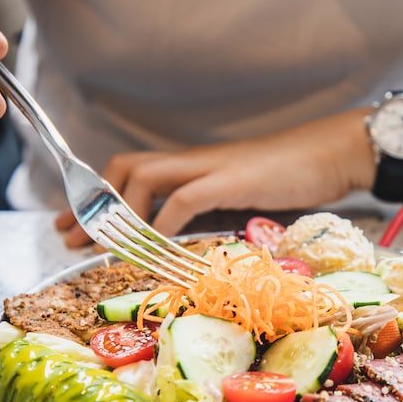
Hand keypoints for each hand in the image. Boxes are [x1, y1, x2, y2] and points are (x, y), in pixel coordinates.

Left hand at [55, 109, 375, 246]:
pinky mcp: (232, 180)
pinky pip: (186, 198)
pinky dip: (163, 224)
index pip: (130, 170)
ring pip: (145, 177)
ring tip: (109, 246)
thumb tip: (181, 241)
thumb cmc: (292, 177)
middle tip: (71, 236)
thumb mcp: (239, 196)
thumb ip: (209, 211)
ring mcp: (211, 168)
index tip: (71, 225)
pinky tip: (156, 246)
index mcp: (192, 165)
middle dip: (93, 204)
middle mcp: (193, 161)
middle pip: (125, 167)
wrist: (331, 154)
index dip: (95, 196)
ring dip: (121, 214)